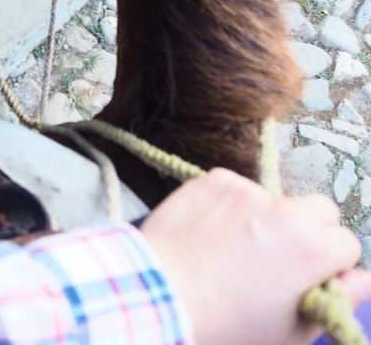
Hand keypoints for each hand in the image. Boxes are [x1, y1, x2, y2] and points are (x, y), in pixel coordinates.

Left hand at [140, 168, 370, 344]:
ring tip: (235, 249)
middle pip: (320, 208)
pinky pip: (236, 188)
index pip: (345, 242)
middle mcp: (284, 210)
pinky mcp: (214, 179)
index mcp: (311, 249)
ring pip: (274, 198)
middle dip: (310, 230)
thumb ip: (336, 302)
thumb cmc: (226, 327)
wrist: (160, 296)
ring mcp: (247, 190)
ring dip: (266, 218)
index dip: (330, 263)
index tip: (309, 277)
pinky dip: (230, 206)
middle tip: (281, 257)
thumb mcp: (290, 331)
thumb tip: (362, 280)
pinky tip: (211, 233)